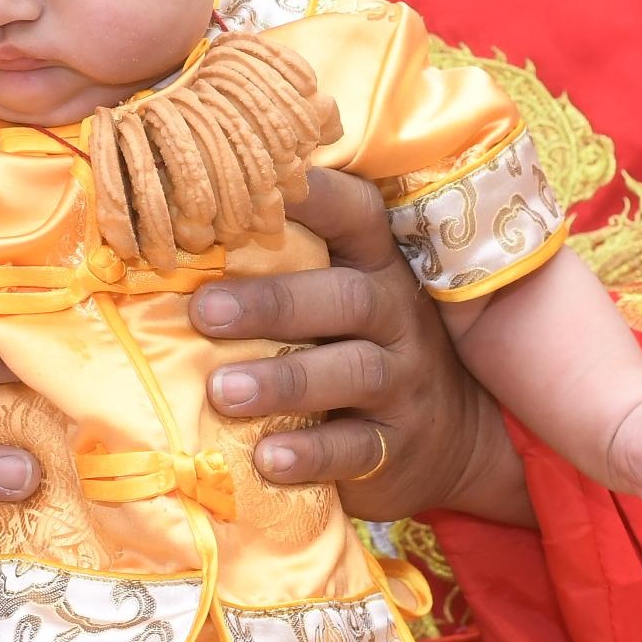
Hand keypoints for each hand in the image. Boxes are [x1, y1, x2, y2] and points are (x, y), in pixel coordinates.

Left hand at [190, 172, 532, 526]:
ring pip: (351, 373)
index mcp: (379, 268)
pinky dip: (310, 453)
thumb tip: (180, 235)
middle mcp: (398, 318)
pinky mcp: (398, 448)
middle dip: (273, 303)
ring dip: (283, 381)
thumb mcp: (349, 302)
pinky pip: (356, 450)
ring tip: (222, 391)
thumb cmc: (370, 351)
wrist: (460, 442)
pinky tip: (267, 458)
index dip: (313, 194)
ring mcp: (404, 384)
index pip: (355, 215)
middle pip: (346, 298)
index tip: (249, 183)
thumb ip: (292, 269)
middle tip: (204, 311)